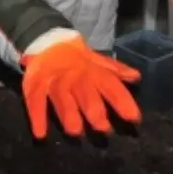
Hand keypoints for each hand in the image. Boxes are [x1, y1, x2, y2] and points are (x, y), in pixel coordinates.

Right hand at [20, 34, 140, 138]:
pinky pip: (36, 101)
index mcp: (94, 73)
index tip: (134, 118)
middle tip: (103, 129)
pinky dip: (37, 117)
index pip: (111, 87)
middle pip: (87, 96)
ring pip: (63, 100)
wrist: (47, 40)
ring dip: (69, 115)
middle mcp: (76, 78)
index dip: (123, 102)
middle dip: (95, 112)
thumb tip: (137, 77)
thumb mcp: (98, 60)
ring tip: (75, 132)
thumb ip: (116, 71)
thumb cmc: (77, 58)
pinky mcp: (36, 86)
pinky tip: (40, 133)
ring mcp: (55, 82)